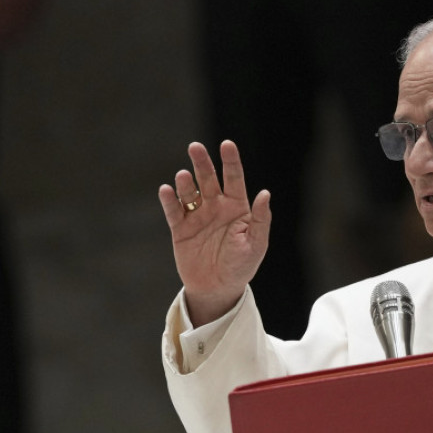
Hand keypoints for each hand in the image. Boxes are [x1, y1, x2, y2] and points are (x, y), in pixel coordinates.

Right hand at [158, 140, 271, 324]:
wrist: (218, 288)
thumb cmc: (242, 266)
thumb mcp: (256, 244)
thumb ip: (261, 220)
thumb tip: (265, 193)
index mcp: (237, 207)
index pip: (234, 179)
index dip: (231, 161)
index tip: (227, 144)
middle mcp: (216, 207)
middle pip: (208, 179)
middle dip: (202, 162)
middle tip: (195, 147)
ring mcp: (197, 216)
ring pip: (190, 192)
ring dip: (186, 183)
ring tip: (184, 177)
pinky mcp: (180, 228)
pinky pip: (173, 211)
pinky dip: (169, 200)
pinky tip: (166, 190)